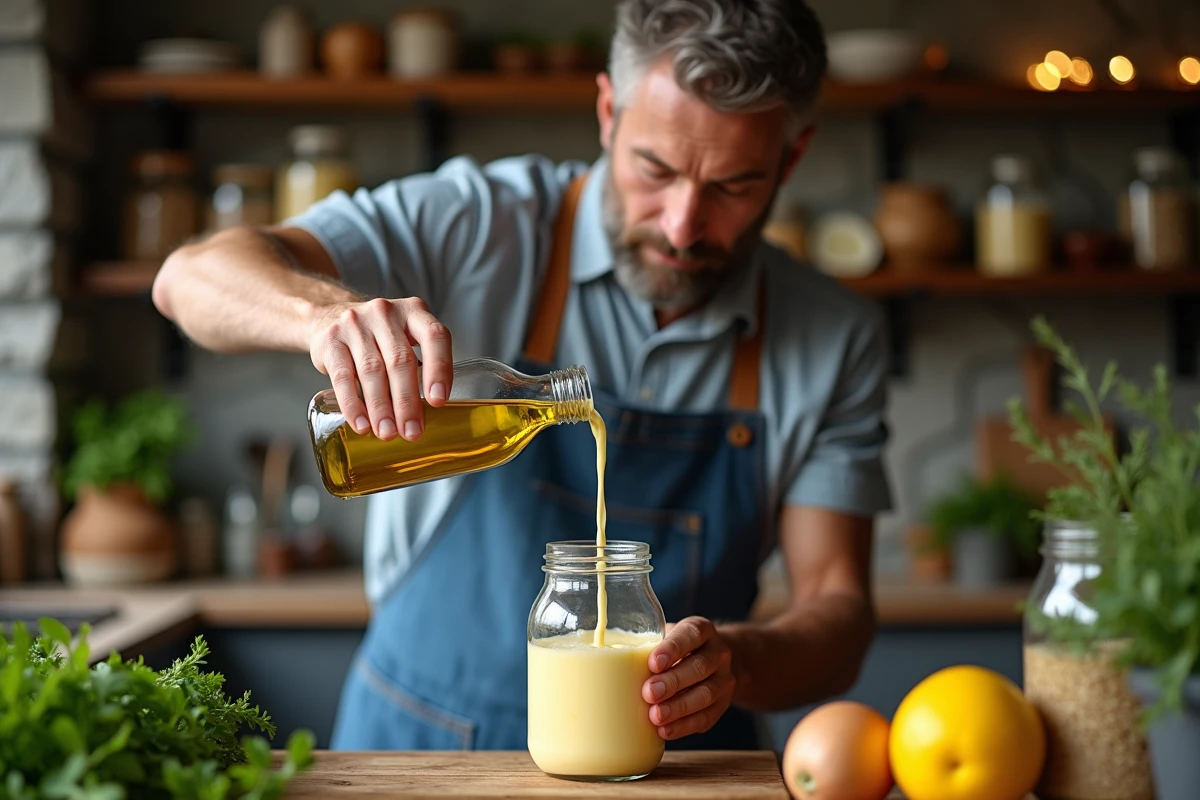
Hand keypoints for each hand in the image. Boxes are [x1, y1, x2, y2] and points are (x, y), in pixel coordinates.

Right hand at [309, 297, 452, 441]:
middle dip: (407, 401)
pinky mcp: (330, 340)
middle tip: (412, 431)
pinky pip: (343, 377)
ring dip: (381, 408)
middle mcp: (385, 313)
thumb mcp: (403, 337)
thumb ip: (418, 366)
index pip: (434, 336)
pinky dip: (353, 404)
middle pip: (400, 360)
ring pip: (372, 371)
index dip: (439, 369)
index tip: (438, 401)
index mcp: (413, 311)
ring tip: (388, 433)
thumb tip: (427, 415)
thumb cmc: (378, 337)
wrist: (329, 317)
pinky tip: (361, 424)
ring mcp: (355, 323)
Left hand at [642, 617, 735, 740]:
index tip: (653, 663)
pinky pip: (706, 717)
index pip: (690, 635)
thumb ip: (646, 645)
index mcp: (701, 630)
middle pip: (699, 667)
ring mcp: (724, 680)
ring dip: (679, 707)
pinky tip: (665, 730)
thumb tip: (602, 660)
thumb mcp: (666, 636)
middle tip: (648, 693)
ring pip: (706, 694)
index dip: (673, 649)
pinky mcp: (723, 705)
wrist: (714, 663)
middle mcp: (718, 653)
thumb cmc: (677, 649)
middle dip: (673, 682)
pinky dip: (684, 726)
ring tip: (655, 716)